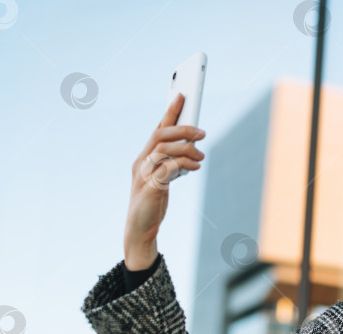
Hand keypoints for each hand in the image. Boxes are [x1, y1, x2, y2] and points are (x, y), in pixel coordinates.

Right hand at [124, 93, 205, 265]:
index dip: (170, 111)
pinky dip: (183, 165)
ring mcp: (143, 174)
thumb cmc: (153, 202)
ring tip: (201, 155)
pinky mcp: (150, 188)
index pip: (157, 128)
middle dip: (182, 128)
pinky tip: (195, 167)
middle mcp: (141, 162)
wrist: (140, 229)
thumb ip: (173, 162)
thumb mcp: (164, 178)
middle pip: (160, 134)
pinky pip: (167, 169)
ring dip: (186, 148)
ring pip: (164, 149)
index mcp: (144, 157)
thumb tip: (193, 147)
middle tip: (202, 131)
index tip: (182, 96)